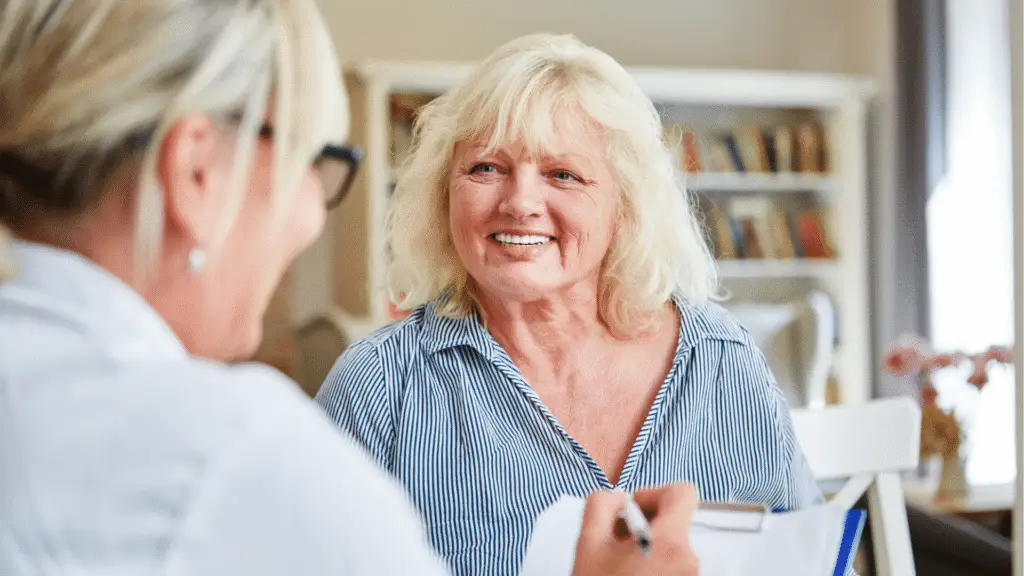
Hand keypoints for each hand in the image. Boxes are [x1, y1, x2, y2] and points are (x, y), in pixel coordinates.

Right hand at [571, 484, 699, 575]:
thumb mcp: (587, 543)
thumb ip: (601, 504)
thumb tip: (617, 497)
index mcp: (670, 543)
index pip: (683, 492)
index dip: (654, 493)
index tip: (633, 512)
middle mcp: (690, 561)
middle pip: (676, 521)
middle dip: (645, 525)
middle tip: (617, 543)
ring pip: (673, 546)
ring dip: (647, 548)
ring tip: (620, 566)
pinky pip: (675, 567)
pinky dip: (654, 566)